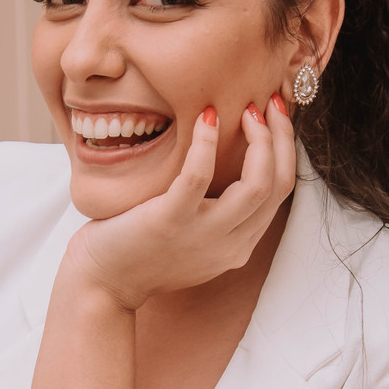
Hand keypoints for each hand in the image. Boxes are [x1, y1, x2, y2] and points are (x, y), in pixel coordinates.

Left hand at [68, 95, 294, 310]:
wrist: (102, 284)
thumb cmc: (141, 251)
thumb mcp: (193, 238)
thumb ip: (217, 213)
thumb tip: (228, 165)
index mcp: (238, 245)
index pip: (279, 192)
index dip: (285, 149)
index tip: (275, 117)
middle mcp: (230, 245)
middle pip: (277, 185)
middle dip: (282, 138)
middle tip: (270, 103)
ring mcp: (202, 236)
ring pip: (257, 185)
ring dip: (260, 140)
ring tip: (247, 110)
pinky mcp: (169, 222)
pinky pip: (198, 177)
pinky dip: (206, 143)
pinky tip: (205, 117)